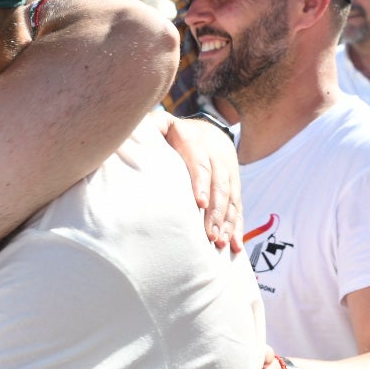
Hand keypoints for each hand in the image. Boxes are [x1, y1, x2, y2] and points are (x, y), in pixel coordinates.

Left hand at [161, 114, 241, 251]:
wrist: (210, 131)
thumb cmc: (176, 134)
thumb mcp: (164, 123)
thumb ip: (151, 126)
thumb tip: (130, 131)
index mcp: (198, 144)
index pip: (201, 164)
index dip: (202, 183)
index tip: (200, 203)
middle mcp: (218, 158)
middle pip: (220, 186)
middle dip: (216, 212)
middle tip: (209, 235)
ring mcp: (230, 173)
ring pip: (232, 199)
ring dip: (227, 222)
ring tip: (220, 243)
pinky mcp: (235, 187)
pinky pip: (238, 207)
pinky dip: (237, 226)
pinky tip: (235, 245)